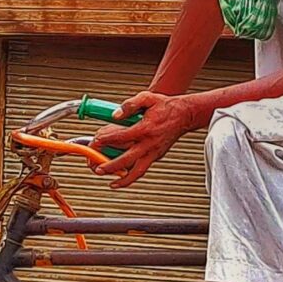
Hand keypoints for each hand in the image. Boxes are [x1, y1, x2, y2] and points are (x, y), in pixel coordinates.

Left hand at [93, 89, 209, 188]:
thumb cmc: (166, 106)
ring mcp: (154, 152)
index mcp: (145, 128)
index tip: (97, 140)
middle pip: (127, 159)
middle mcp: (149, 144)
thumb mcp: (147, 98)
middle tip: (98, 168)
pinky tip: (123, 178)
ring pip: (138, 171)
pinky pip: (143, 169)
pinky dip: (133, 176)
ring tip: (112, 183)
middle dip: (111, 166)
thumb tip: (115, 115)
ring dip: (124, 179)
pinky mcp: (157, 156)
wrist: (185, 115)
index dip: (107, 139)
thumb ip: (129, 105)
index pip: (122, 137)